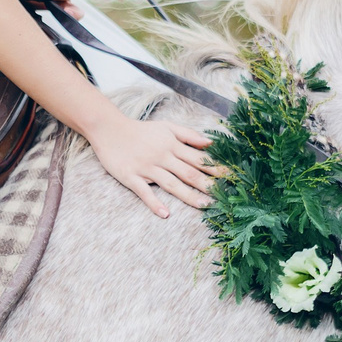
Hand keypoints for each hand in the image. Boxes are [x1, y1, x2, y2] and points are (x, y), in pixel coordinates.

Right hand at [88, 112, 218, 217]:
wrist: (109, 129)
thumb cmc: (140, 130)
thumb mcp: (166, 127)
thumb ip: (189, 135)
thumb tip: (211, 142)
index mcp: (172, 145)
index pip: (198, 158)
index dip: (216, 167)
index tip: (232, 176)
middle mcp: (162, 157)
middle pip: (189, 173)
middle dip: (208, 184)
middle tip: (224, 196)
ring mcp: (146, 168)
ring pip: (171, 184)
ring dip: (188, 195)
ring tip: (204, 206)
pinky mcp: (131, 177)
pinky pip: (144, 192)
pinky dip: (154, 203)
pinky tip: (165, 214)